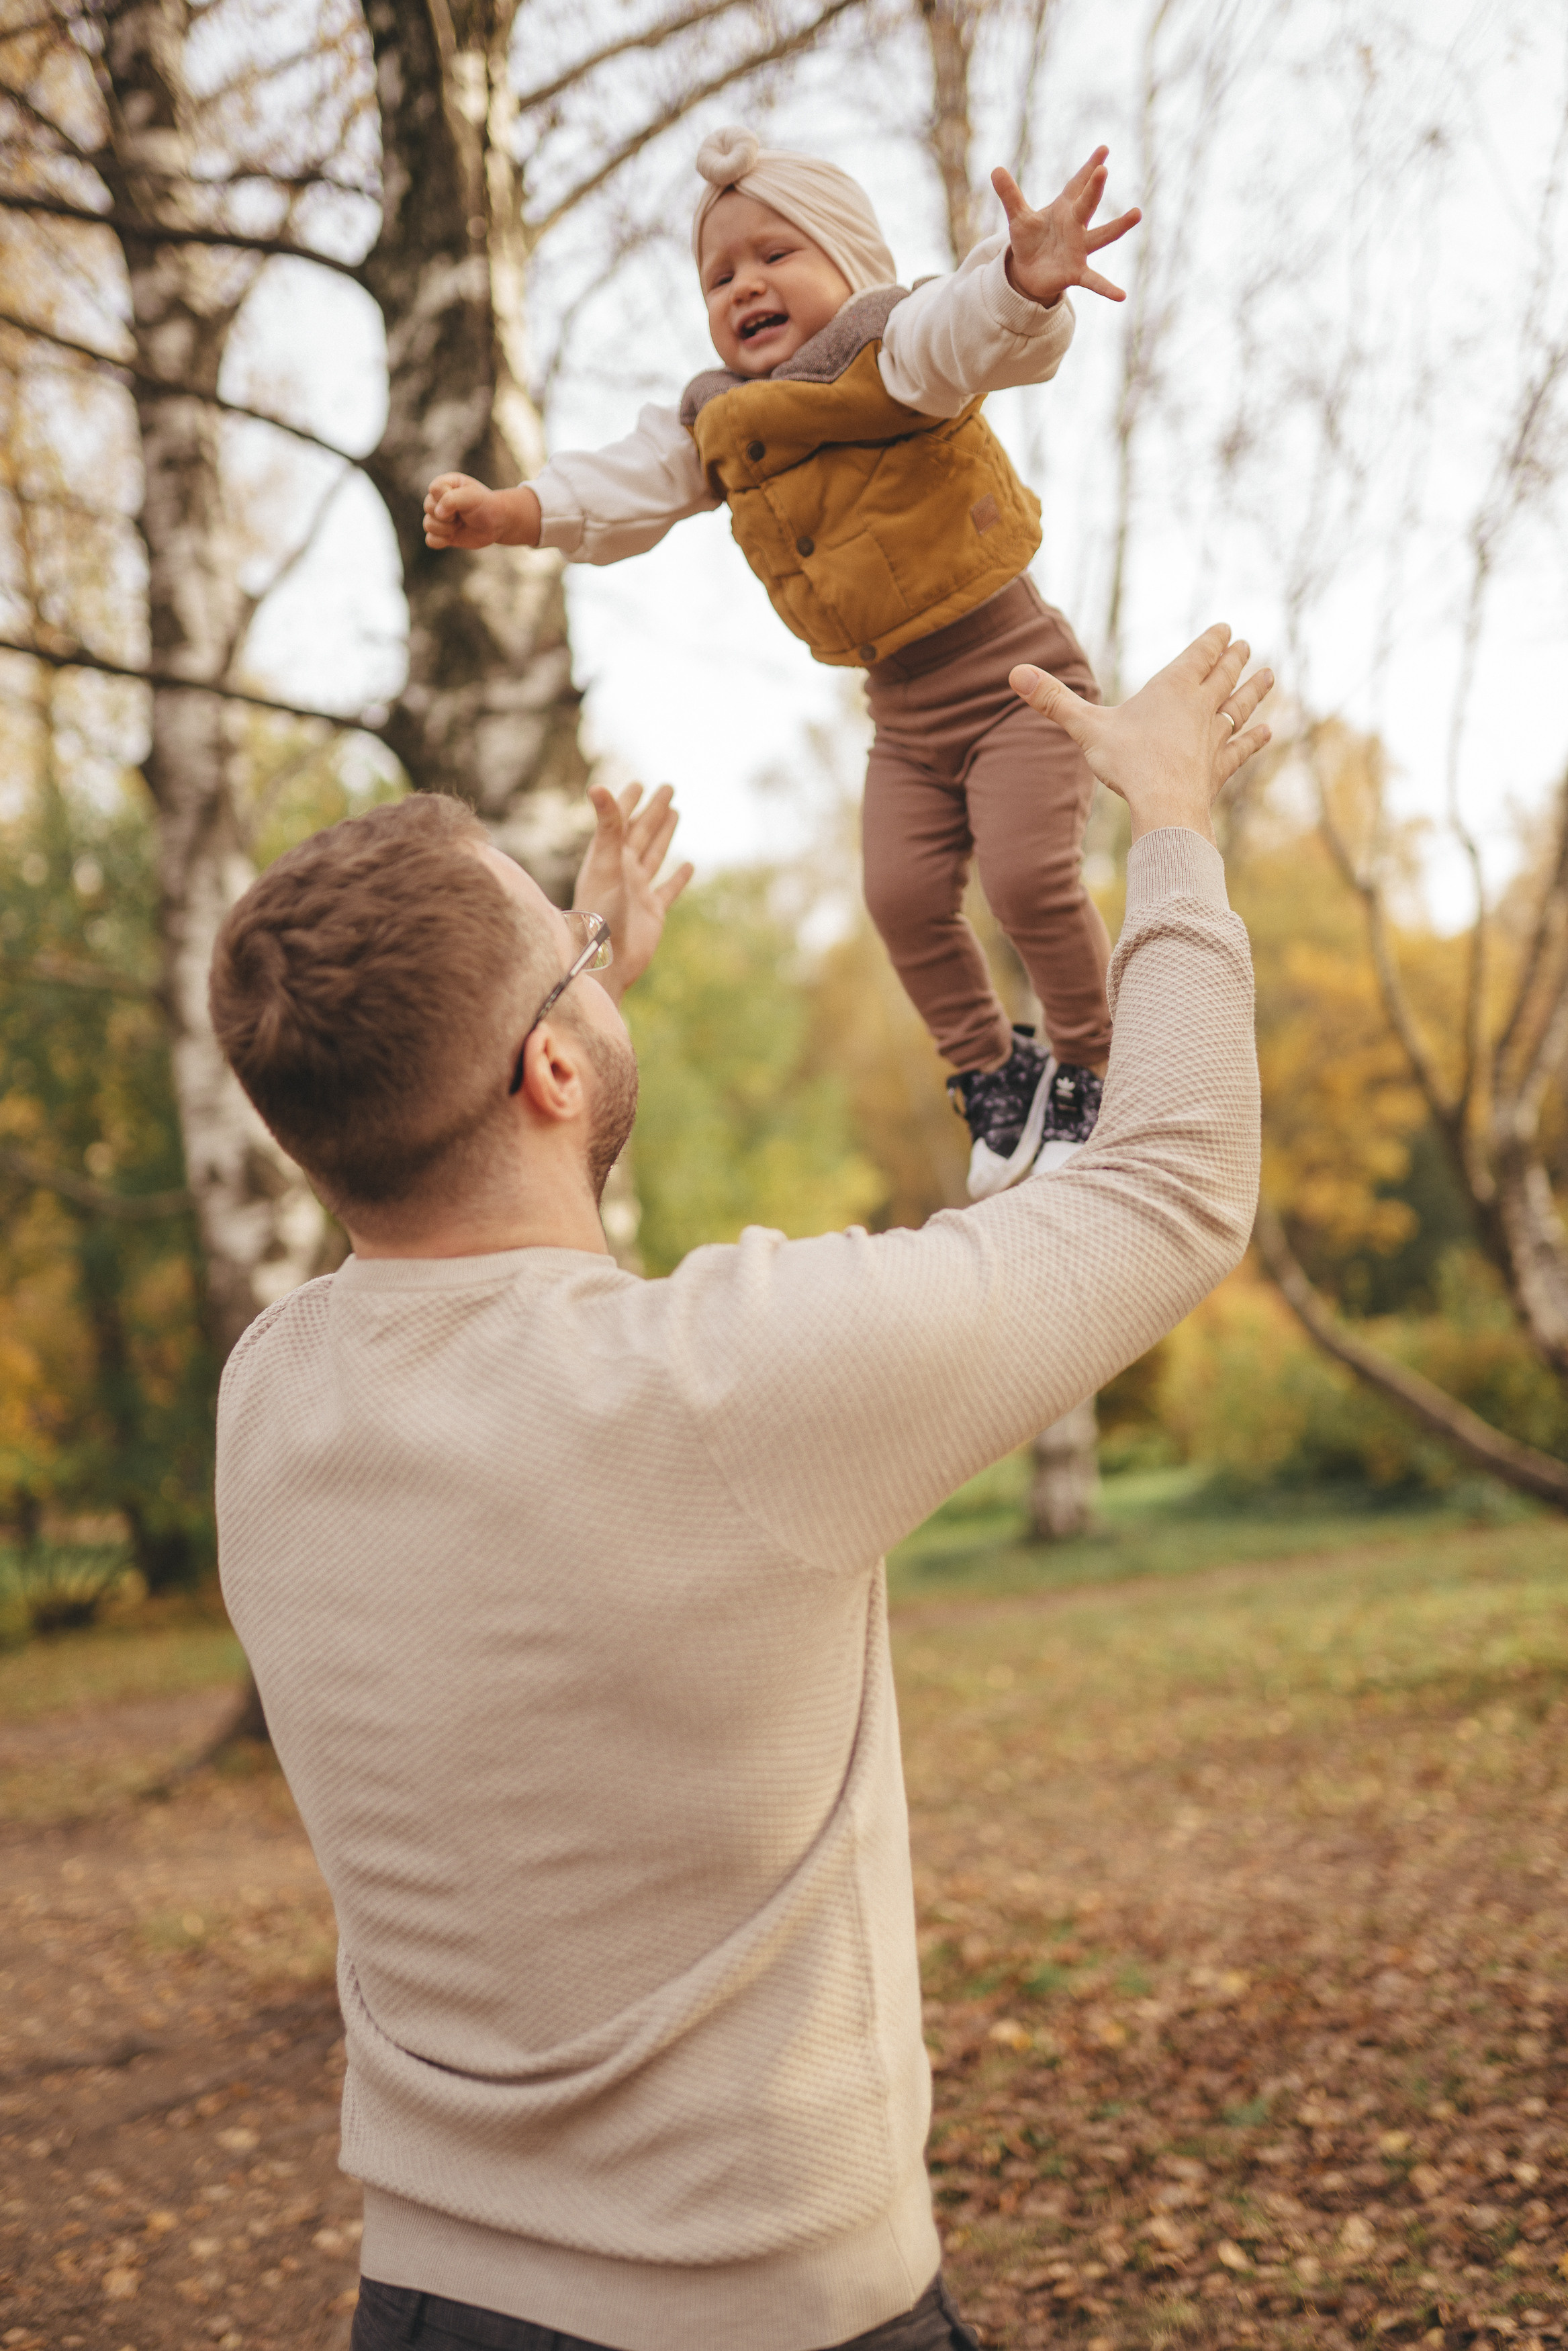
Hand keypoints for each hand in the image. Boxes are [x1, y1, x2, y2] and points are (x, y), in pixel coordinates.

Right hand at [423, 475, 541, 550]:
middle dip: (447, 515)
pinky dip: (441, 541)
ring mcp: (439, 517)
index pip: (434, 489)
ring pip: (428, 525)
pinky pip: (430, 540)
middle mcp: (439, 499)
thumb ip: (452, 500)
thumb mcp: (472, 497)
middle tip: (462, 515)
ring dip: (446, 529)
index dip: (446, 498)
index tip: (463, 500)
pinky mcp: (441, 534)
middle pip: (428, 507)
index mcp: (445, 484)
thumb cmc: (485, 506)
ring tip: (460, 524)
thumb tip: (438, 514)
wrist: (497, 524)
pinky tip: (452, 537)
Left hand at [573, 781, 693, 999]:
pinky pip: (668, 890)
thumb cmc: (601, 913)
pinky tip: (688, 865)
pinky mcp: (653, 913)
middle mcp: (623, 872)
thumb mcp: (606, 863)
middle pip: (641, 833)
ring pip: (654, 856)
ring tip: (675, 813)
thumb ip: (608, 826)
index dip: (629, 802)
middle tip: (668, 788)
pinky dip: (678, 878)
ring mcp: (638, 892)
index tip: (639, 784)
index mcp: (609, 858)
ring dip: (664, 835)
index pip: (621, 822)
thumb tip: (598, 786)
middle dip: (654, 811)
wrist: (607, 961)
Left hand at [993, 147, 1141, 309]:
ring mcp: (1079, 249)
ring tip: (1136, 213)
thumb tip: (995, 169)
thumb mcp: (1017, 217)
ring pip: (1101, 236)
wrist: (1028, 271)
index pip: (1078, 184)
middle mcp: (1076, 226)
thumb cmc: (1029, 239)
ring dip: (1118, 227)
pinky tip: (1121, 296)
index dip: (1089, 167)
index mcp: (1064, 209)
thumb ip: (1009, 195)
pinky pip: (1094, 281)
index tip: (1103, 149)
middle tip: (1103, 170)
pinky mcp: (1076, 272)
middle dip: (1094, 188)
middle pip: (1087, 205)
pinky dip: (1107, 288)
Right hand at [1010, 626, 1271, 843]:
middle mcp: (1201, 707)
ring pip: (1240, 706)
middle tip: (1246, 646)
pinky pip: (1242, 748)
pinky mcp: (1220, 767)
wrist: (1166, 806)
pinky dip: (1254, 739)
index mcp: (1174, 688)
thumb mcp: (1086, 728)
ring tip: (1269, 676)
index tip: (1227, 629)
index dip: (1214, 641)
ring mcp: (1215, 737)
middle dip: (1235, 659)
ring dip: (1255, 691)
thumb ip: (1053, 700)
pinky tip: (1267, 733)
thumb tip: (1013, 673)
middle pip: (1224, 675)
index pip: (1201, 655)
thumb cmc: (1128, 763)